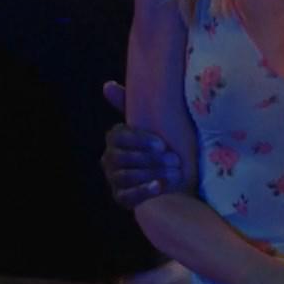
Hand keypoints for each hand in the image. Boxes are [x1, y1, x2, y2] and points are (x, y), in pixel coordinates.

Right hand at [102, 82, 184, 208]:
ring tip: (175, 173)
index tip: (163, 144)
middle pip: (121, 158)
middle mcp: (110, 158)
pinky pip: (127, 196)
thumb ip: (133, 103)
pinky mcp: (121, 198)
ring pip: (125, 176)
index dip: (140, 140)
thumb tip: (107, 85)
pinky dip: (143, 191)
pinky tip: (160, 187)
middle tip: (175, 159)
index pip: (118, 136)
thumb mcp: (154, 123)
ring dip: (151, 174)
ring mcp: (114, 179)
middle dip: (149, 159)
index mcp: (115, 138)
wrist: (175, 175)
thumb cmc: (164, 144)